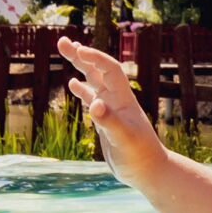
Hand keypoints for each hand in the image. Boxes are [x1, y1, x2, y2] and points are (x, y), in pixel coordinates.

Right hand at [58, 37, 165, 173]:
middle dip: (82, 55)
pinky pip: (92, 99)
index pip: (110, 70)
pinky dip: (82, 90)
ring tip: (67, 50)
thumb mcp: (123, 140)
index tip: (78, 49)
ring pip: (94, 81)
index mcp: (123, 99)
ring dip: (80, 66)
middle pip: (99, 70)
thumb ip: (109, 122)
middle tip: (63, 41)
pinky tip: (72, 83)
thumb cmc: (139, 156)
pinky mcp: (106, 121)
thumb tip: (95, 104)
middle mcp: (117, 100)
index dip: (95, 58)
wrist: (148, 171)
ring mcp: (111, 109)